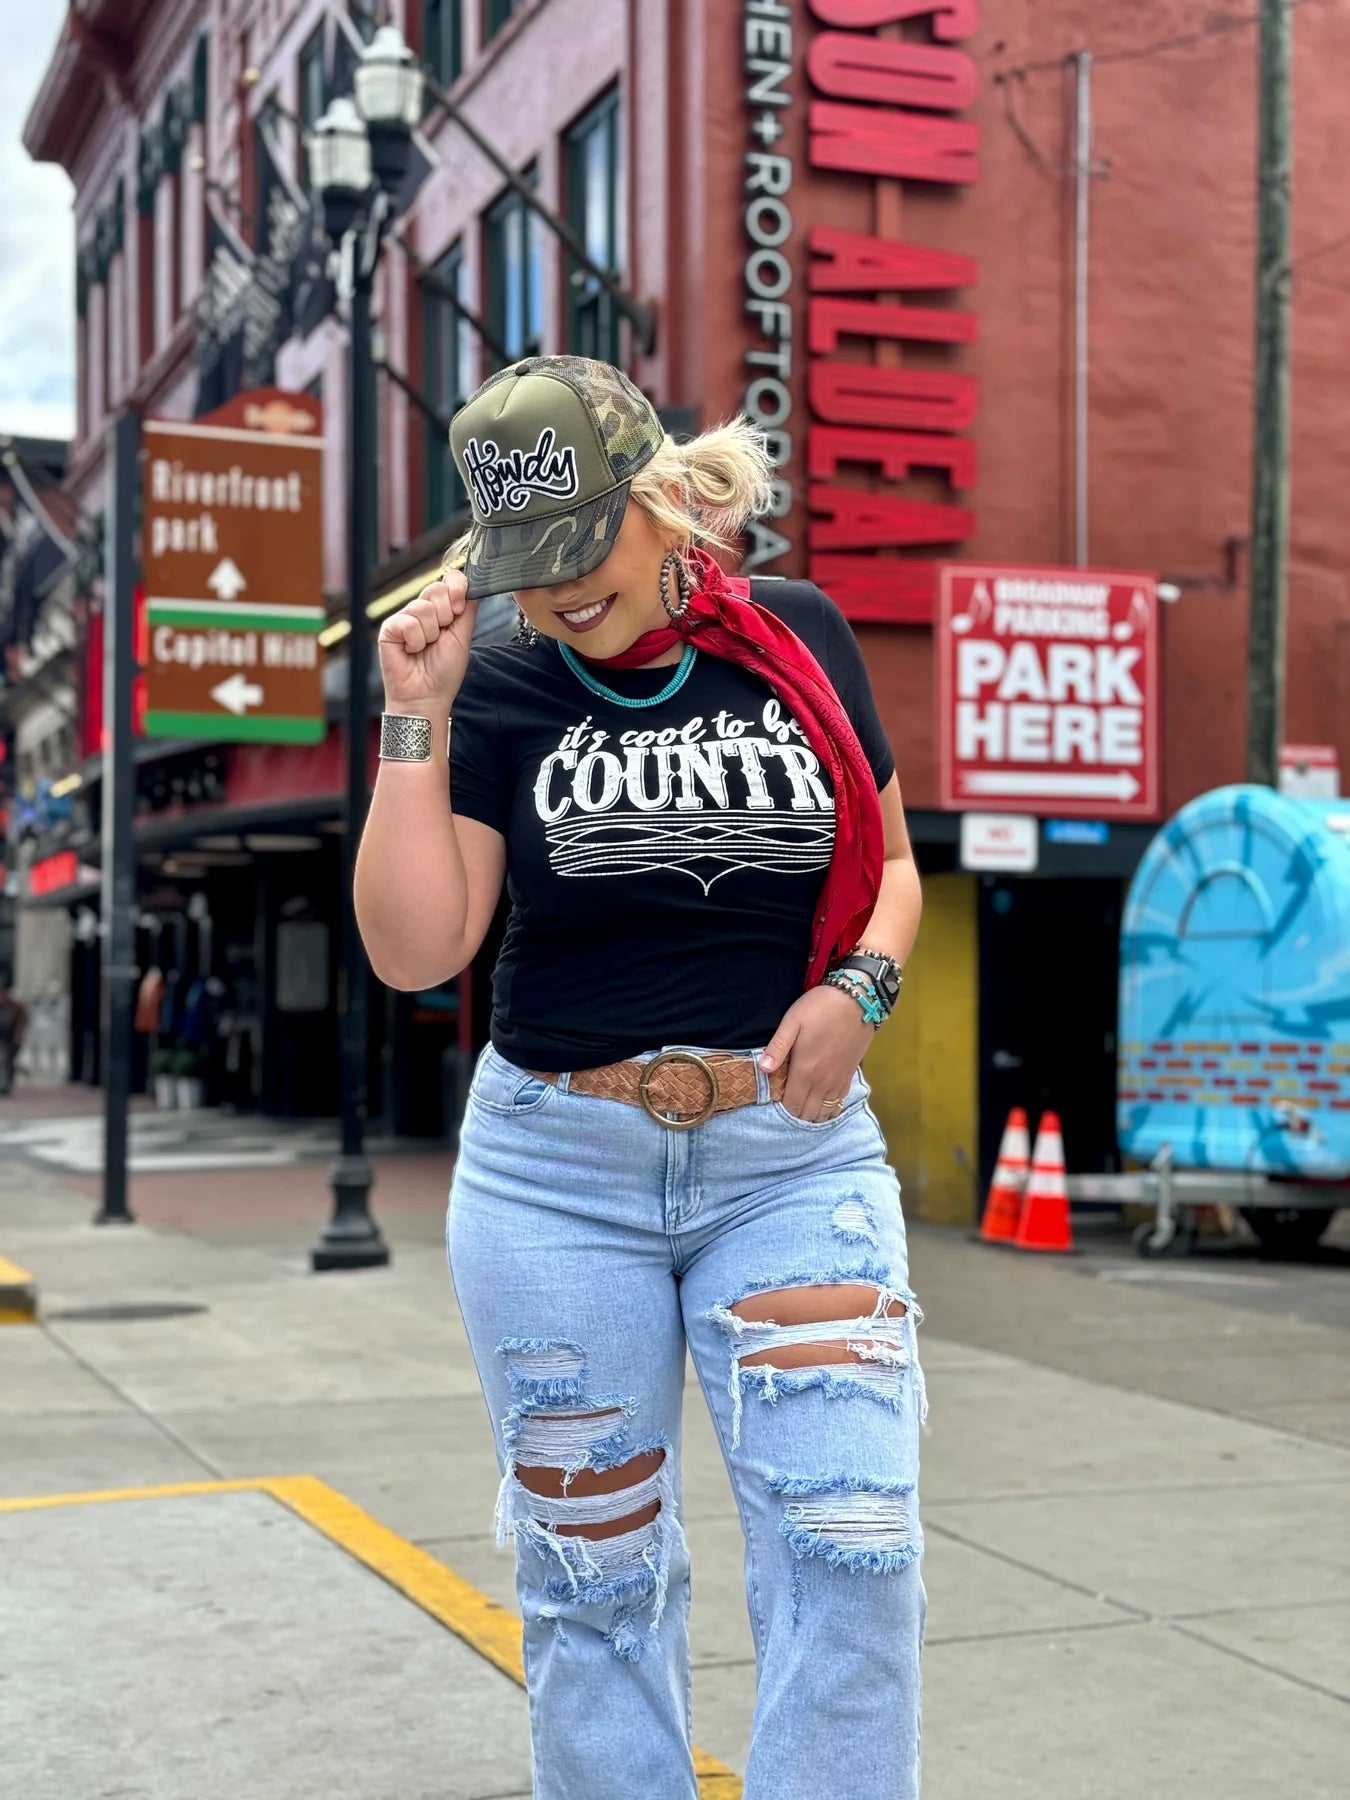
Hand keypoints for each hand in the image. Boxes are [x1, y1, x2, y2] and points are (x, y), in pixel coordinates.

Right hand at [377, 569, 477, 714]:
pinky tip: (411, 651)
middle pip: (437, 589)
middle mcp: (422, 610)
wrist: (427, 696)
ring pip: (423, 607)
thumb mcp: (463, 636)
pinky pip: (408, 622)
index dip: (457, 588)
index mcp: (441, 609)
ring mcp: (404, 617)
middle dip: (446, 617)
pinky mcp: (389, 628)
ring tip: (424, 649)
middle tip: (440, 638)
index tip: (459, 610)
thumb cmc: (444, 671)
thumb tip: (473, 582)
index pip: (450, 579)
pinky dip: (415, 641)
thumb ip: (468, 609)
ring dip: (430, 634)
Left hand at [759, 984, 874, 1121]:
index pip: (792, 1105)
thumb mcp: (792, 1022)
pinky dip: (830, 1107)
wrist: (858, 1000)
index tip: (777, 1098)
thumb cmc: (820, 1008)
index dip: (782, 1107)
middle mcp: (823, 1082)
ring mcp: (838, 1080)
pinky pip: (839, 1103)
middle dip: (796, 1113)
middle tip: (788, 1100)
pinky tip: (822, 1100)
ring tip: (804, 1102)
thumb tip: (762, 1069)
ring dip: (813, 1112)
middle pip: (808, 1113)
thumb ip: (777, 1048)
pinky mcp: (850, 1075)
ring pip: (825, 1112)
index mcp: (805, 1070)